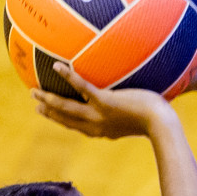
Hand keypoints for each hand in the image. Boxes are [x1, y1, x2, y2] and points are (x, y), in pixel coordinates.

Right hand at [32, 63, 172, 138]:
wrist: (162, 123)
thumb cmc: (158, 118)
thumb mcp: (141, 114)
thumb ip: (131, 107)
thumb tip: (133, 96)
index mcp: (101, 130)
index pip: (77, 126)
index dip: (61, 120)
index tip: (49, 114)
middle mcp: (96, 126)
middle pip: (66, 120)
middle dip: (49, 113)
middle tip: (35, 106)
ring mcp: (99, 115)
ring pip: (67, 108)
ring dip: (49, 100)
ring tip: (34, 92)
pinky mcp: (105, 102)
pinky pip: (82, 88)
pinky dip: (68, 77)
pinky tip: (58, 66)